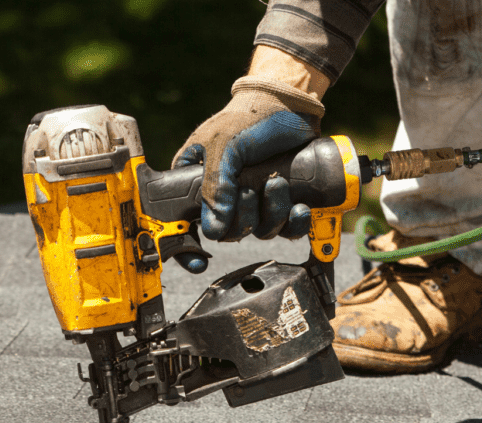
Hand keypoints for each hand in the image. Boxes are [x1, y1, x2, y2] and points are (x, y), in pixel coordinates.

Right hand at [173, 76, 324, 240]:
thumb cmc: (250, 116)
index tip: (197, 260)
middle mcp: (222, 197)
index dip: (186, 247)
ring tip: (278, 184)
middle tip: (251, 190)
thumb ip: (215, 185)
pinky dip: (294, 223)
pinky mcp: (279, 201)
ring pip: (257, 232)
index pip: (182, 224)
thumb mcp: (224, 146)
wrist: (291, 103)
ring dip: (272, 214)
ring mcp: (252, 201)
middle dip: (244, 218)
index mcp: (196, 183)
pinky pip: (285, 229)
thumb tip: (213, 229)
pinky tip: (299, 207)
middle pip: (227, 234)